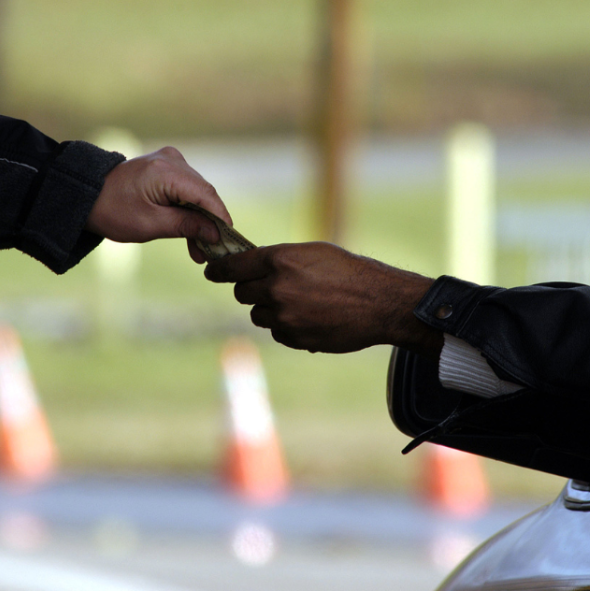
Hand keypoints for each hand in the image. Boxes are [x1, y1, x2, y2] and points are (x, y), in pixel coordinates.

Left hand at [86, 146, 228, 262]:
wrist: (85, 196)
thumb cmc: (113, 211)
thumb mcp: (151, 224)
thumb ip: (187, 226)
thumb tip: (216, 233)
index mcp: (167, 171)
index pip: (206, 194)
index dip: (221, 218)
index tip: (229, 240)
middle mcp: (172, 160)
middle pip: (203, 194)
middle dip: (209, 224)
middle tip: (213, 253)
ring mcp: (169, 162)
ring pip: (196, 194)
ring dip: (198, 221)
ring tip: (200, 251)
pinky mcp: (165, 168)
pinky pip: (185, 190)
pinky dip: (188, 211)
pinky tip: (191, 236)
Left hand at [205, 242, 440, 352]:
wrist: (379, 303)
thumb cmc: (348, 271)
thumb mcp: (312, 252)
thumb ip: (278, 259)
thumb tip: (249, 267)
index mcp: (281, 259)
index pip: (234, 266)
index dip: (219, 270)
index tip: (211, 272)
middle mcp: (277, 288)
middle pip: (242, 292)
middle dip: (250, 288)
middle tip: (267, 286)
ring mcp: (285, 316)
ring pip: (258, 314)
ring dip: (269, 308)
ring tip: (298, 302)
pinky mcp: (294, 338)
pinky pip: (276, 331)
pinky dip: (285, 326)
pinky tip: (309, 317)